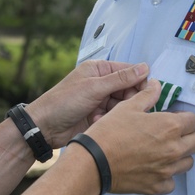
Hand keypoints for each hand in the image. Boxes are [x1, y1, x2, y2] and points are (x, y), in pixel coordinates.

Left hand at [24, 60, 149, 149]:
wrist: (45, 126)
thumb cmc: (63, 101)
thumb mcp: (93, 88)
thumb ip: (120, 79)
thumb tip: (144, 67)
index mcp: (98, 69)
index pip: (128, 71)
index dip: (140, 81)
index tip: (150, 93)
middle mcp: (100, 83)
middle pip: (128, 89)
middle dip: (129, 100)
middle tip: (129, 109)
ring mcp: (100, 100)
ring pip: (122, 105)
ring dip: (118, 112)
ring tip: (109, 116)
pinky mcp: (98, 116)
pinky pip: (114, 117)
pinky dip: (110, 120)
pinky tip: (98, 122)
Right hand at [80, 79, 194, 194]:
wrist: (94, 162)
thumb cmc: (109, 133)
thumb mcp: (127, 107)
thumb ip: (147, 95)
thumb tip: (156, 85)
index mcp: (169, 126)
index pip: (194, 121)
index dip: (184, 118)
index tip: (174, 119)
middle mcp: (174, 149)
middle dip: (188, 136)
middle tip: (172, 134)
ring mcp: (167, 169)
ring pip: (188, 162)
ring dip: (180, 156)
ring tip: (163, 151)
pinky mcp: (157, 186)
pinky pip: (172, 182)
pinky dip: (166, 176)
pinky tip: (154, 168)